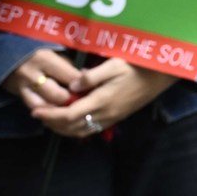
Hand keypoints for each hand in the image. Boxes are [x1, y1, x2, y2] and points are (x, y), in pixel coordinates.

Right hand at [5, 49, 80, 108]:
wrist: (3, 51)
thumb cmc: (35, 48)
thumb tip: (84, 77)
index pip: (70, 76)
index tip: (93, 87)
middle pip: (58, 96)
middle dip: (72, 100)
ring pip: (45, 107)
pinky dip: (46, 111)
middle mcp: (33, 75)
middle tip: (83, 101)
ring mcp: (23, 88)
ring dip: (59, 109)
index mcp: (45, 59)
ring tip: (70, 108)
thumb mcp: (52, 50)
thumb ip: (66, 65)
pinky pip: (34, 109)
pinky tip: (56, 112)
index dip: (83, 84)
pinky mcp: (18, 95)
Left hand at [23, 57, 175, 136]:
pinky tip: (71, 119)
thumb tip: (72, 85)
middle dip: (53, 123)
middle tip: (39, 114)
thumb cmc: (137, 66)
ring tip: (51, 118)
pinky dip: (75, 128)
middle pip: (72, 127)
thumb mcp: (114, 64)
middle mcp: (105, 114)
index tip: (36, 110)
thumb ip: (92, 76)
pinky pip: (91, 129)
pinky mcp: (116, 117)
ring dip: (63, 128)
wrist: (160, 76)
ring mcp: (111, 118)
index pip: (69, 115)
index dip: (50, 115)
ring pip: (81, 131)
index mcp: (102, 101)